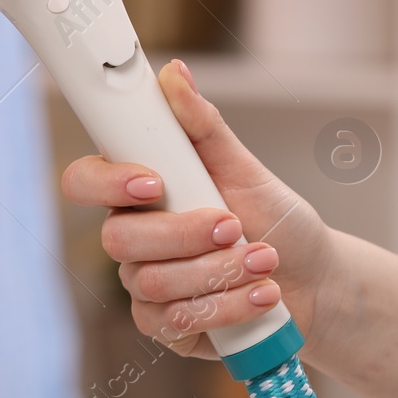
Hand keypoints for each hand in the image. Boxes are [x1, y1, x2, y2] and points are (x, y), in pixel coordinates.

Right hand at [60, 58, 339, 358]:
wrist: (315, 282)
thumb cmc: (275, 219)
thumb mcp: (245, 168)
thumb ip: (204, 126)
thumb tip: (174, 72)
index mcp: (136, 190)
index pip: (83, 181)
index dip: (106, 182)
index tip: (154, 182)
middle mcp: (132, 237)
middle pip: (119, 238)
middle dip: (183, 234)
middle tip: (233, 226)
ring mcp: (144, 284)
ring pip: (151, 282)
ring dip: (216, 272)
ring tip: (265, 262)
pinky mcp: (166, 326)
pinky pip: (172, 322)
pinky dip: (224, 307)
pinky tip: (260, 296)